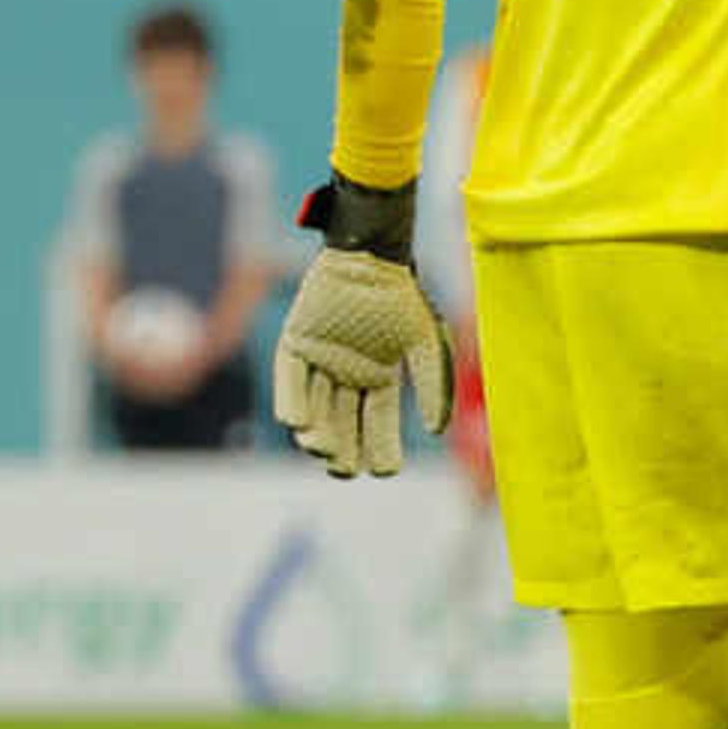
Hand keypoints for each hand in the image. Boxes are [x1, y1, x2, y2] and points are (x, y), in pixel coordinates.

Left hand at [271, 178, 454, 478]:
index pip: (379, 423)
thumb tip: (437, 430)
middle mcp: (346, 375)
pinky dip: (291, 399)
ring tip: (320, 449)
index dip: (382, 448)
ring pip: (316, 407)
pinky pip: (290, 378)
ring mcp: (319, 361)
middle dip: (343, 450)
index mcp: (378, 378)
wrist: (369, 257)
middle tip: (344, 470)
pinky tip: (296, 423)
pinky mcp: (295, 343)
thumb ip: (433, 385)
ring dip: (316, 431)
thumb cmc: (401, 297)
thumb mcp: (425, 343)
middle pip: (343, 424)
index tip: (385, 472)